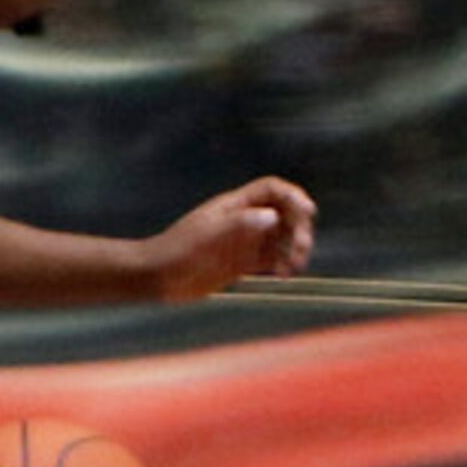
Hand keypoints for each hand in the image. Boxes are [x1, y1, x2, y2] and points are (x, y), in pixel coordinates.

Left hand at [146, 176, 316, 300]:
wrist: (157, 276)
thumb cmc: (178, 252)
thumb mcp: (210, 236)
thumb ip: (241, 225)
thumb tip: (273, 217)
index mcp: (235, 206)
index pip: (272, 190)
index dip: (293, 196)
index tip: (308, 212)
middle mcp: (242, 220)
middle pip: (282, 214)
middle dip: (298, 228)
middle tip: (300, 249)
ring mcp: (242, 242)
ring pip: (279, 238)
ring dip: (293, 248)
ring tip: (293, 266)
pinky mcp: (240, 263)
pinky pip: (270, 259)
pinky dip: (281, 264)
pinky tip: (282, 274)